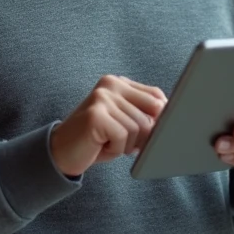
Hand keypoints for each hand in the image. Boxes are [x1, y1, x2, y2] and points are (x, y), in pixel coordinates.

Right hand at [50, 75, 168, 176]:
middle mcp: (110, 84)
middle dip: (144, 135)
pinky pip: (124, 137)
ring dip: (127, 144)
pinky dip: (116, 149)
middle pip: (152, 114)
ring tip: (108, 142)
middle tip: (123, 141)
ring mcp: (101, 98)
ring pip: (139, 128)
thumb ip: (144, 114)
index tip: (146, 133)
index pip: (157, 96)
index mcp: (118, 82)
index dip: (159, 119)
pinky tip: (101, 145)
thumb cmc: (97, 139)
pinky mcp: (95, 115)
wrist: (61, 151)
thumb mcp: (124, 122)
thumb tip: (172, 118)